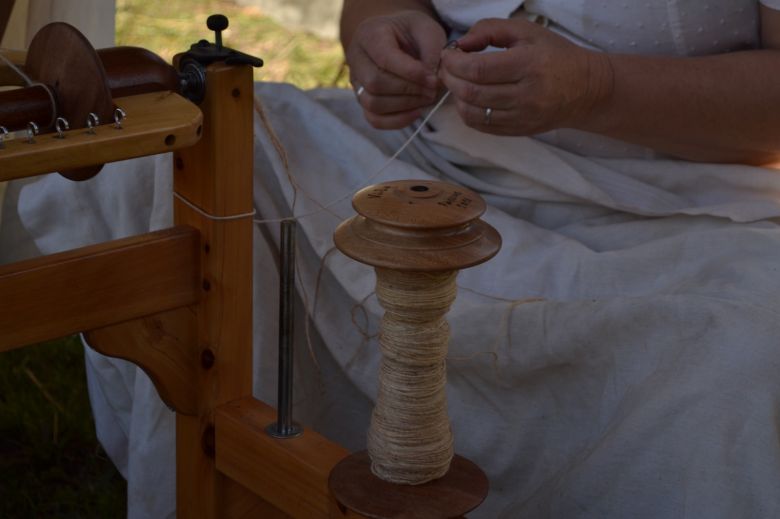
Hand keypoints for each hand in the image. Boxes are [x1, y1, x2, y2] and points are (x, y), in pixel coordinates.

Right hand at [347, 10, 446, 128]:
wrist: (402, 41)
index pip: (384, 58)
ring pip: (372, 103)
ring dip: (404, 106)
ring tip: (427, 98)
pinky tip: (417, 111)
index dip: (411, 72)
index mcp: (369, 33)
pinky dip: (398, 120)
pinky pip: (374, 120)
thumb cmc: (414, 34)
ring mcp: (357, 82)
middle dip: (408, 90)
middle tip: (432, 89)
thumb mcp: (428, 30)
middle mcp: (356, 58)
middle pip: (375, 83)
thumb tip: (431, 80)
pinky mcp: (363, 101)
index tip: (434, 79)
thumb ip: (431, 50)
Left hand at [438, 18, 612, 135]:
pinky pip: (482, 126)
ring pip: (473, 112)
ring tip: (456, 82)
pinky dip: (467, 112)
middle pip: (471, 92)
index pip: (477, 69)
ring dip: (456, 97)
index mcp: (527, 64)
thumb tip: (460, 45)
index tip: (448, 55)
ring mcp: (522, 117)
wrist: (586, 88)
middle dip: (450, 79)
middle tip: (446, 68)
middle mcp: (525, 94)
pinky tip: (468, 98)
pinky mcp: (519, 131)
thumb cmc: (554, 54)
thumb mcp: (526, 31)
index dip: (454, 63)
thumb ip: (490, 30)